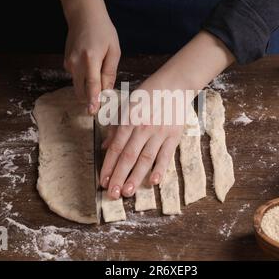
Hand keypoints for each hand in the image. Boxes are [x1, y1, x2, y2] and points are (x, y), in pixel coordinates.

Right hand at [58, 0, 120, 114]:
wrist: (83, 16)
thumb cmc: (103, 31)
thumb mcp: (113, 50)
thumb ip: (110, 71)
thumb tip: (107, 90)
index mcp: (91, 58)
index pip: (92, 84)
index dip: (93, 100)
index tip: (93, 112)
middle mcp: (77, 62)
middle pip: (82, 90)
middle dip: (90, 101)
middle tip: (99, 108)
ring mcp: (69, 63)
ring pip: (78, 86)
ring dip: (87, 91)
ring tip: (98, 89)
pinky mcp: (66, 63)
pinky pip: (76, 78)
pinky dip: (84, 80)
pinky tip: (91, 71)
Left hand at [99, 85, 184, 199]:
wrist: (175, 84)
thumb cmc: (148, 94)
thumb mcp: (127, 105)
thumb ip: (115, 126)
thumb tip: (105, 146)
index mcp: (129, 120)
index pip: (116, 147)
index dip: (108, 166)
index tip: (103, 181)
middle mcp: (143, 128)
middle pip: (128, 156)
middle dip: (119, 177)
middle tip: (112, 194)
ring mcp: (159, 133)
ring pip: (145, 159)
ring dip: (135, 177)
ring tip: (128, 192)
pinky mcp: (173, 136)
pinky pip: (166, 155)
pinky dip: (160, 169)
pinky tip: (153, 181)